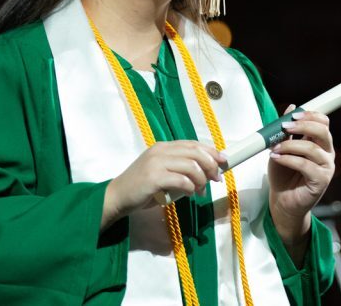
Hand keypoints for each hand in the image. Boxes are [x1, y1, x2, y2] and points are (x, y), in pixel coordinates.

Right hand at [101, 141, 225, 228]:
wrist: (117, 196)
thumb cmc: (141, 186)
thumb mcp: (161, 171)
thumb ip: (179, 167)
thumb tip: (206, 171)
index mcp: (163, 147)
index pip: (193, 144)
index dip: (211, 151)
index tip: (223, 161)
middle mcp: (160, 151)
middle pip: (195, 152)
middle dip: (210, 165)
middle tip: (215, 179)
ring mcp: (156, 163)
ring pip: (191, 166)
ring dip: (201, 180)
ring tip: (200, 191)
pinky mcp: (154, 178)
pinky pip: (181, 180)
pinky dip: (190, 187)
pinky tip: (189, 193)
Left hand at [267, 106, 334, 250]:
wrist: (282, 200)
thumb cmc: (283, 174)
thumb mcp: (281, 146)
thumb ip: (287, 129)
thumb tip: (291, 106)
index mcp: (320, 143)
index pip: (323, 122)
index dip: (310, 115)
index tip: (292, 114)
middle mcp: (327, 154)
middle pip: (323, 132)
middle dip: (303, 126)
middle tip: (284, 126)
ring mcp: (326, 168)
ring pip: (312, 148)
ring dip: (290, 145)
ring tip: (274, 148)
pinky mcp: (321, 181)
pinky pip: (306, 165)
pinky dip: (288, 159)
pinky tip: (276, 157)